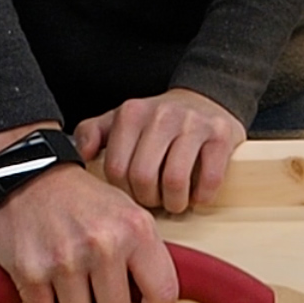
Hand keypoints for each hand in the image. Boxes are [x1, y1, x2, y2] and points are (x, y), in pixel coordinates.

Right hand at [0, 163, 178, 302]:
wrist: (30, 175)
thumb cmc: (79, 199)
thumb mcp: (128, 214)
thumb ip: (144, 257)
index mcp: (136, 230)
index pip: (162, 293)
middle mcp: (104, 244)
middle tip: (95, 296)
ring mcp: (66, 259)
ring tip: (69, 281)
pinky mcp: (32, 270)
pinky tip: (47, 280)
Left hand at [74, 89, 245, 213]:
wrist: (205, 100)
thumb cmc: (159, 122)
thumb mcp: (121, 121)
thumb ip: (93, 133)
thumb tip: (83, 154)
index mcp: (131, 113)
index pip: (117, 169)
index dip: (124, 192)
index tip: (133, 194)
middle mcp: (161, 114)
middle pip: (144, 177)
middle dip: (149, 200)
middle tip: (155, 201)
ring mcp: (193, 123)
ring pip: (175, 181)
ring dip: (175, 202)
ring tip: (175, 202)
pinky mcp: (220, 135)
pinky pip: (209, 179)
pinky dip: (202, 196)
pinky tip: (197, 195)